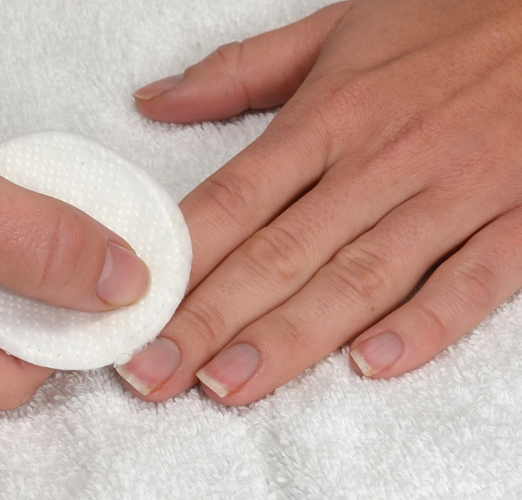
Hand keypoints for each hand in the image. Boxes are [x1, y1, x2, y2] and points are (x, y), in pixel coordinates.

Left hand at [116, 0, 521, 403]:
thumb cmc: (445, 19)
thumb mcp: (333, 29)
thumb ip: (238, 71)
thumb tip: (153, 102)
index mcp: (329, 115)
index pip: (235, 199)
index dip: (180, 259)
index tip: (133, 308)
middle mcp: (380, 161)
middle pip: (279, 252)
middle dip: (209, 321)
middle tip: (153, 373)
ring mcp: (451, 191)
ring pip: (359, 278)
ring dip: (291, 338)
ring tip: (228, 387)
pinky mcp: (520, 216)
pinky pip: (470, 280)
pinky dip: (425, 324)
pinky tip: (371, 365)